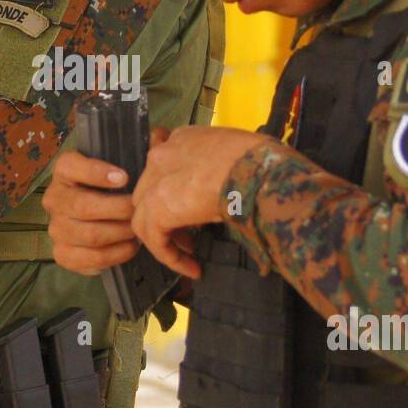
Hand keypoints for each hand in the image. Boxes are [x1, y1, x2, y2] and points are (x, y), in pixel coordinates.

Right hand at [44, 149, 141, 276]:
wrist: (106, 219)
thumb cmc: (120, 185)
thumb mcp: (132, 161)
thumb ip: (145, 145)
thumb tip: (159, 137)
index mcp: (66, 170)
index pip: (70, 166)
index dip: (95, 172)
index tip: (125, 177)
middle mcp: (55, 198)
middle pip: (82, 206)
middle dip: (118, 210)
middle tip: (141, 211)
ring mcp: (56, 227)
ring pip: (88, 234)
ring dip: (119, 234)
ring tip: (139, 230)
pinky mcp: (62, 253)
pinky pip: (87, 259)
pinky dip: (113, 255)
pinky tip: (129, 247)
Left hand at [131, 127, 276, 279]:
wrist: (259, 171)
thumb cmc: (263, 162)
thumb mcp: (238, 154)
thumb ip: (221, 168)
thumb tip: (229, 190)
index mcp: (183, 140)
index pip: (165, 169)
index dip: (174, 194)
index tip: (190, 212)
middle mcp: (163, 156)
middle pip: (149, 193)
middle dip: (165, 218)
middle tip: (189, 237)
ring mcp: (156, 180)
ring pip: (145, 217)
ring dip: (165, 240)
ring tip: (189, 257)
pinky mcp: (158, 207)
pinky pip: (154, 239)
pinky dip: (170, 257)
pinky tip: (191, 267)